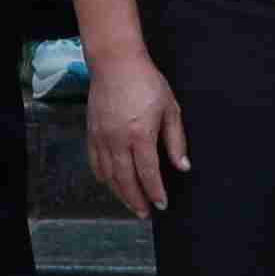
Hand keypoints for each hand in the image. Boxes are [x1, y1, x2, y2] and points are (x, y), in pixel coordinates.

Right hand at [86, 47, 191, 220]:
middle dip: (137, 200)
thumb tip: (183, 166)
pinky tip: (110, 183)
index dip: (155, 192)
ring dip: (120, 193)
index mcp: (140, 135)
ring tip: (131, 204)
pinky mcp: (91, 133)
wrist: (115, 62)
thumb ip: (176, 140)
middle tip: (145, 213)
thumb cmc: (146, 82)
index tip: (161, 204)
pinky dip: (102, 177)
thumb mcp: (170, 108)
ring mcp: (102, 138)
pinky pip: (95, 163)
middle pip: (126, 180)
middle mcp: (118, 140)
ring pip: (109, 176)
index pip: (148, 173)